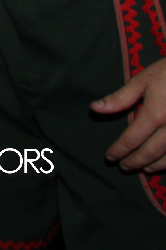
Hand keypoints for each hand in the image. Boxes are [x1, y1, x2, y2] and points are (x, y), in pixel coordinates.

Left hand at [93, 57, 165, 172]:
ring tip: (144, 169)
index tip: (110, 157)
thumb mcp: (143, 80)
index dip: (119, 150)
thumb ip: (120, 98)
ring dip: (155, 165)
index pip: (132, 139)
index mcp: (155, 114)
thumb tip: (95, 108)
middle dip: (135, 161)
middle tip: (124, 167)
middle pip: (150, 152)